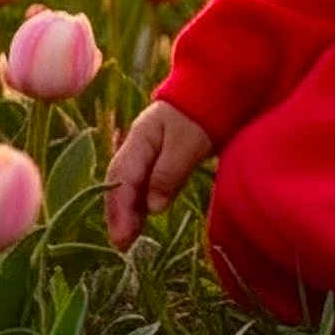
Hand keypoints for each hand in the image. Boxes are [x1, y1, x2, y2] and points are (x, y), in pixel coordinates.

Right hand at [105, 100, 212, 252]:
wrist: (216, 90)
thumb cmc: (202, 114)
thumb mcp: (188, 142)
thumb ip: (169, 173)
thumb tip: (153, 208)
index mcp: (139, 139)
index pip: (122, 179)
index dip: (120, 210)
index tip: (122, 238)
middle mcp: (138, 146)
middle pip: (120, 184)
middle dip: (118, 215)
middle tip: (122, 245)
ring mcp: (148, 151)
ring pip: (130, 186)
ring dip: (128, 211)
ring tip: (129, 240)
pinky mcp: (161, 157)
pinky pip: (144, 183)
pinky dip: (141, 202)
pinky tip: (143, 219)